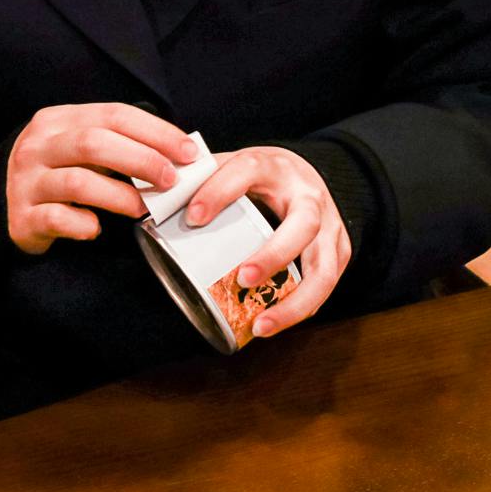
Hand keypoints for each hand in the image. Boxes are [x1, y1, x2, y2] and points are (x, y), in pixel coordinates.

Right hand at [6, 103, 197, 254]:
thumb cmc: (56, 172)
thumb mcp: (78, 146)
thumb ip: (117, 142)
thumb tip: (178, 151)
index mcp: (58, 120)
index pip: (113, 114)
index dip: (156, 132)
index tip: (188, 152)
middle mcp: (38, 146)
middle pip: (94, 143)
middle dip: (141, 160)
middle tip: (171, 180)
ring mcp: (26, 181)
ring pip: (78, 183)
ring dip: (120, 196)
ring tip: (144, 208)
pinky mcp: (22, 217)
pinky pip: (57, 219)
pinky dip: (84, 224)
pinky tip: (98, 228)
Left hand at [183, 146, 350, 338]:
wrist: (309, 173)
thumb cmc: (261, 177)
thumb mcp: (232, 166)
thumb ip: (199, 180)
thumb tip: (150, 198)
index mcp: (273, 167)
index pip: (247, 171)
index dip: (219, 192)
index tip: (192, 217)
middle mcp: (308, 195)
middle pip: (303, 224)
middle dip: (274, 254)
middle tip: (242, 278)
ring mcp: (330, 225)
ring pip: (324, 267)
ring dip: (294, 301)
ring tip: (260, 325)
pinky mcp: (340, 250)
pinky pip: (326, 285)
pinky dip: (302, 308)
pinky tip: (273, 324)